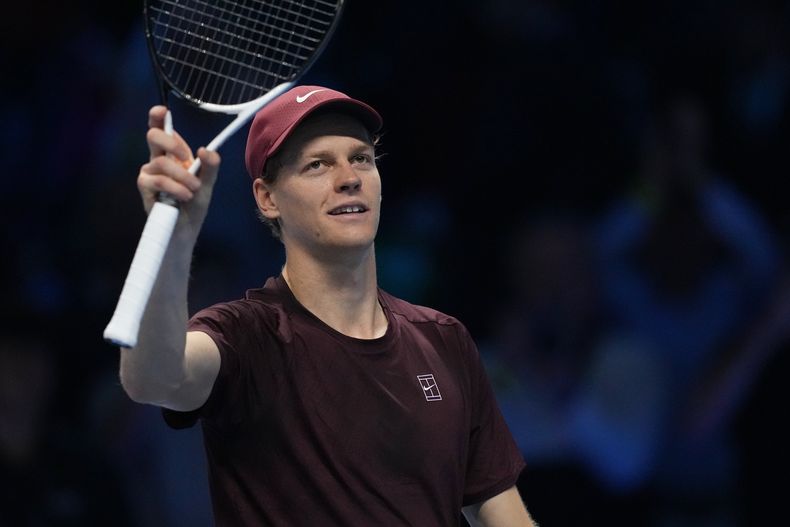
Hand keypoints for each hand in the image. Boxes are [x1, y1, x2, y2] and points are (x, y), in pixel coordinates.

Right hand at [137, 106, 220, 235]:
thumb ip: (210, 167)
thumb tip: (206, 150)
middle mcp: (157, 161)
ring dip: (183, 177)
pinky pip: (159, 181)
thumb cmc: (193, 205)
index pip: (161, 131)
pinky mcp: (144, 188)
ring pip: (162, 163)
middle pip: (153, 137)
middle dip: (172, 143)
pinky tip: (184, 198)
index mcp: (172, 155)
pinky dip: (175, 188)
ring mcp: (148, 174)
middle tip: (188, 158)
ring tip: (192, 191)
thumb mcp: (207, 184)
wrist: (185, 230)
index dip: (157, 118)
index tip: (161, 110)